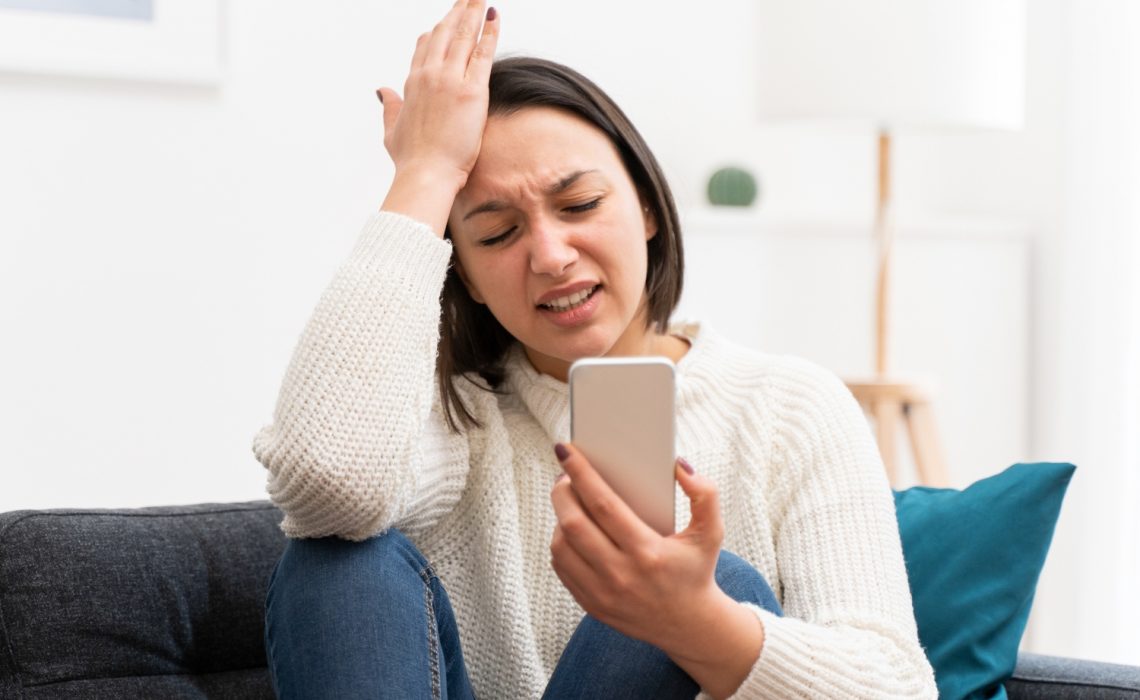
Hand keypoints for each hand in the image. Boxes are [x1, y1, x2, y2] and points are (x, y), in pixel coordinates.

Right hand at [378, 0, 499, 233]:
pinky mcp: (471, 91)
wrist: (425, 174)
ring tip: (480, 0)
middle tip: (468, 0)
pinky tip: (495, 18)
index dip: (436, 32)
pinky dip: (490, 33)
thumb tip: (381, 91)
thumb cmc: (411, 160)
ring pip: (463, 37)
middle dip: (458, 13)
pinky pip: (482, 53)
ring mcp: (449, 80)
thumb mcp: (391, 130)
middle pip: (444, 34)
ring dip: (473, 14)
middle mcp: (428, 76)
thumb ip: (389, 107)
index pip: (424, 48)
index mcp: (411, 85)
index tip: (444, 21)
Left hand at [549, 444, 726, 651]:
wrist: (689, 626)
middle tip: (564, 474)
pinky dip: (560, 541)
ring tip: (568, 499)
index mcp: (648, 553)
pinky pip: (561, 566)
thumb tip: (679, 466)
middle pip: (574, 523)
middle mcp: (621, 575)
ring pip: (561, 545)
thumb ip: (705, 494)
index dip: (580, 474)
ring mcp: (602, 593)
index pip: (603, 505)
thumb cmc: (696, 570)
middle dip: (562, 491)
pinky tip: (570, 527)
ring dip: (559, 516)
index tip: (566, 451)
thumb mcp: (711, 532)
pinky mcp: (590, 604)